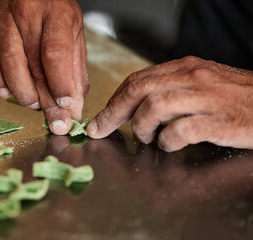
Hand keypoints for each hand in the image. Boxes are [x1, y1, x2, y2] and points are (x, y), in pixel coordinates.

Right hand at [0, 0, 87, 134]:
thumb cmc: (55, 15)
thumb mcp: (75, 37)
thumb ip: (75, 73)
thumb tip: (73, 109)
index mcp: (56, 14)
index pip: (55, 53)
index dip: (60, 83)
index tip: (66, 105)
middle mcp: (27, 15)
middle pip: (33, 65)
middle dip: (45, 100)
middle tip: (55, 119)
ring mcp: (3, 23)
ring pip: (9, 66)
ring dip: (23, 93)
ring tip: (34, 103)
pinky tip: (8, 92)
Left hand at [87, 56, 252, 151]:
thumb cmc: (235, 96)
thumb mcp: (200, 82)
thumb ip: (170, 88)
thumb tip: (136, 105)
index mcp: (184, 68)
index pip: (137, 80)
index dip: (114, 100)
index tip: (101, 118)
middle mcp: (192, 78)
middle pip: (139, 90)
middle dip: (114, 112)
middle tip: (102, 129)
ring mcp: (206, 98)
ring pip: (155, 106)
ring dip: (141, 126)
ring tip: (145, 138)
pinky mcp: (219, 121)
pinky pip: (181, 130)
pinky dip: (167, 140)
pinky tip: (168, 144)